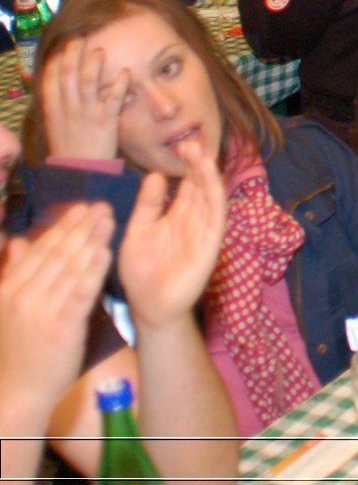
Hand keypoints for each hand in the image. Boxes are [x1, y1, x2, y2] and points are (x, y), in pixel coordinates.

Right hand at [0, 201, 114, 415]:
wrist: (18, 391)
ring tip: (109, 220)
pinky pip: (80, 294)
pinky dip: (93, 271)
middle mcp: (22, 297)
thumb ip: (14, 273)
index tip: (81, 207)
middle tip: (102, 205)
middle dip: (81, 228)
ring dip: (91, 241)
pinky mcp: (61, 328)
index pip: (39, 251)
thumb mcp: (7, 309)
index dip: (62, 228)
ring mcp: (41, 312)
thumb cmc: (18, 348)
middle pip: (56, 255)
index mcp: (8, 289)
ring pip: (70, 269)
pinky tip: (105, 253)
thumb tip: (15, 242)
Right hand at [39, 38, 126, 160]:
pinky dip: (119, 84)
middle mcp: (67, 109)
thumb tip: (63, 89)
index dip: (55, 62)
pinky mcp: (105, 121)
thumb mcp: (58, 126)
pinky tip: (126, 73)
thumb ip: (60, 107)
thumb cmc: (71, 150)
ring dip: (93, 64)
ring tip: (100, 50)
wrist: (79, 173)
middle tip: (78, 40)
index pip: (49, 80)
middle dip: (72, 55)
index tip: (62, 49)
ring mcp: (86, 114)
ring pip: (86, 82)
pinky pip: (112, 98)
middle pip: (67, 75)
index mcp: (53, 110)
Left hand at [119, 139, 225, 331]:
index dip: (186, 165)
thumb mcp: (138, 231)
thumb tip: (154, 174)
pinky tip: (213, 183)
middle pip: (200, 186)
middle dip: (198, 165)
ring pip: (211, 197)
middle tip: (192, 143)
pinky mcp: (209, 246)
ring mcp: (203, 232)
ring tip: (203, 155)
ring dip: (209, 177)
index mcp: (176, 215)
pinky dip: (216, 200)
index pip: (186, 184)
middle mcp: (193, 220)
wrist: (149, 307)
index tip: (181, 145)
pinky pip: (216, 219)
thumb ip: (147, 205)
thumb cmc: (142, 272)